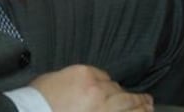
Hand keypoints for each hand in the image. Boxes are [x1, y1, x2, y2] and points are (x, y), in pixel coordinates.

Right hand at [31, 65, 154, 111]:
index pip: (104, 77)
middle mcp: (99, 91)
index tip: (112, 92)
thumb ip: (67, 80)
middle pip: (120, 92)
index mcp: (84, 75)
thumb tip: (76, 88)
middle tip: (146, 100)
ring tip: (149, 107)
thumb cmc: (34, 103)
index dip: (108, 86)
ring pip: (130, 106)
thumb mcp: (49, 81)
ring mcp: (104, 110)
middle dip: (133, 97)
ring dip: (142, 107)